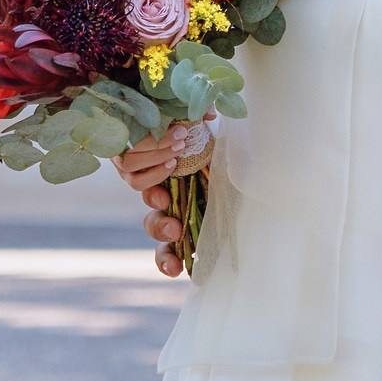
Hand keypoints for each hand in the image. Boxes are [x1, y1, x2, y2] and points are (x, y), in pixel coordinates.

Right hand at [111, 119, 210, 277]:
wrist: (244, 173)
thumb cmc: (221, 150)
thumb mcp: (210, 133)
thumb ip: (202, 122)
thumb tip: (209, 110)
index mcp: (161, 155)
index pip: (138, 152)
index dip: (152, 151)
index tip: (177, 147)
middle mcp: (160, 182)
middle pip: (137, 184)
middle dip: (152, 184)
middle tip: (171, 183)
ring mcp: (169, 210)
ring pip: (149, 221)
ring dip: (159, 224)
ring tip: (175, 229)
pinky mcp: (180, 235)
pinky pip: (162, 252)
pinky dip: (165, 261)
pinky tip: (176, 270)